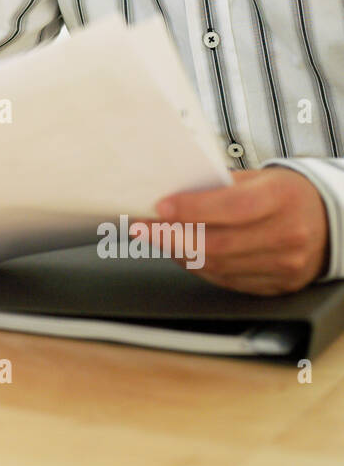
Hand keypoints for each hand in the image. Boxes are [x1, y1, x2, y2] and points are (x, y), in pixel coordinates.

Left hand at [130, 168, 329, 294]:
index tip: (160, 207)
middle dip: (172, 237)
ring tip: (155, 239)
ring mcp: (285, 266)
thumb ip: (220, 186)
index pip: (233, 207)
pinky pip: (227, 281)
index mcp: (283, 198)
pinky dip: (198, 267)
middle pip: (220, 244)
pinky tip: (181, 253)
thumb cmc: (283, 194)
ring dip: (180, 253)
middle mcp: (287, 235)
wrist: (324, 222)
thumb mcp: (258, 178)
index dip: (193, 209)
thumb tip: (172, 193)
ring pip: (219, 267)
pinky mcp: (276, 286)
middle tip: (141, 228)